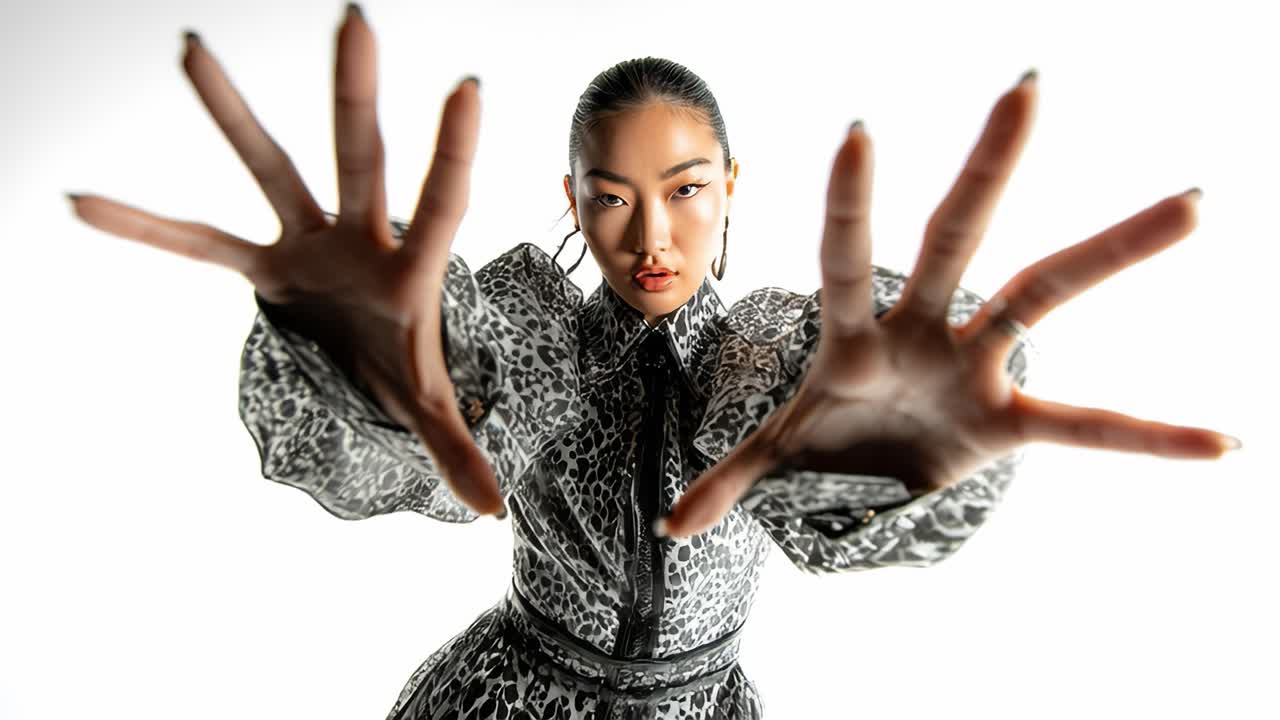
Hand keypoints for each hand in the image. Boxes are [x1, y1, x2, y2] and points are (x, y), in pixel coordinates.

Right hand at [66, 7, 503, 515]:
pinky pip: (197, 243)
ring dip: (230, 114)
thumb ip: (457, 449)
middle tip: (357, 18)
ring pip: (269, 169)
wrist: (367, 360)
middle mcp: (359, 238)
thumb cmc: (405, 367)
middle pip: (360, 158)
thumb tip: (492, 514)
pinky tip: (82, 202)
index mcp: (412, 270)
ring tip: (191, 48)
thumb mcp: (429, 408)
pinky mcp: (264, 265)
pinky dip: (146, 228)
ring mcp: (308, 243)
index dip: (452, 154)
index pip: (440, 206)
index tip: (467, 84)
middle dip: (354, 95)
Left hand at [661, 70, 1240, 538]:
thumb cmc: (825, 440)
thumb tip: (670, 527)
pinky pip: (1086, 426)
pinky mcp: (1010, 419)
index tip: (861, 129)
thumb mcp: (775, 455)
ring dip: (1113, 251)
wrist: (876, 472)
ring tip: (1194, 203)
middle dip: (986, 168)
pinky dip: (1146, 438)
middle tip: (1028, 85)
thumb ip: (729, 477)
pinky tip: (1222, 442)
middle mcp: (921, 332)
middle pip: (956, 238)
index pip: (844, 259)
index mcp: (851, 338)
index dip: (849, 204)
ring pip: (1043, 292)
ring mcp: (974, 366)